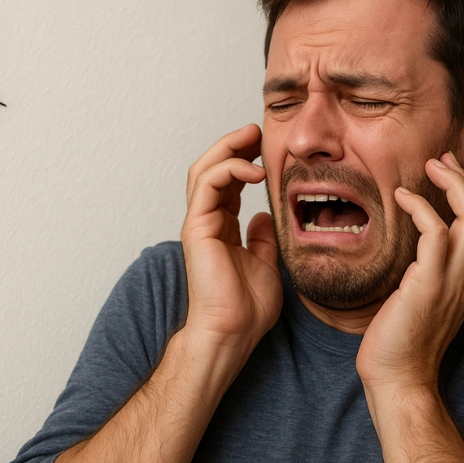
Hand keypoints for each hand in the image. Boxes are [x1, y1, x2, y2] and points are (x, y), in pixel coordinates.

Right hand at [180, 124, 282, 353]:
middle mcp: (207, 222)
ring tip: (252, 136)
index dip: (245, 160)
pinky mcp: (196, 226)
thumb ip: (263, 238)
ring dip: (228, 148)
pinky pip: (207, 184)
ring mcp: (199, 223)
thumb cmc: (247, 308)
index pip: (228, 183)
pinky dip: (229, 168)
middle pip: (212, 169)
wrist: (232, 331)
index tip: (267, 148)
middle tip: (257, 130)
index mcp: (222, 229)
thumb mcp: (266, 264)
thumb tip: (265, 216)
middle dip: (233, 144)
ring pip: (204, 169)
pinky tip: (253, 168)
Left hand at [356, 151, 463, 389]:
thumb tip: (409, 252)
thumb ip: (422, 274)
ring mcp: (451, 283)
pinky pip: (436, 235)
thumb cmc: (398, 343)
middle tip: (440, 160)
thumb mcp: (417, 300)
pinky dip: (422, 209)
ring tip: (429, 168)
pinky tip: (401, 199)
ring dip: (452, 186)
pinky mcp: (428, 287)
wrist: (397, 380)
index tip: (445, 173)